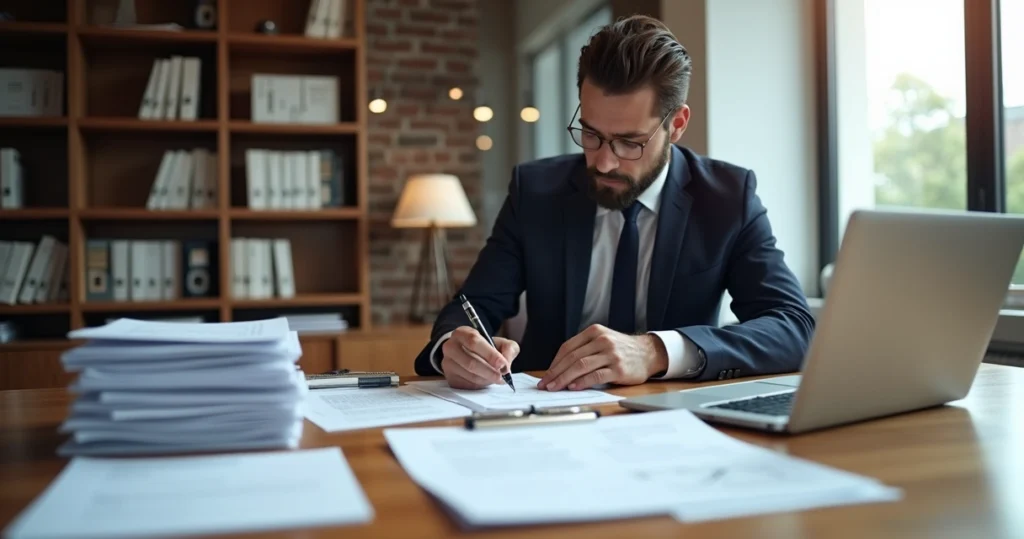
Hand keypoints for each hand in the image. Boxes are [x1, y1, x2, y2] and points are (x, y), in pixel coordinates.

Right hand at [440, 326, 519, 389]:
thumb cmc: (486, 347)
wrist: (468, 353)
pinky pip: (467, 385)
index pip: (474, 342)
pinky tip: (486, 380)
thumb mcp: (500, 342)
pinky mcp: (450, 378)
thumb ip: (508, 349)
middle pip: (470, 362)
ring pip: (470, 376)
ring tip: (497, 378)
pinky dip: (480, 385)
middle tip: (502, 377)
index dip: (489, 354)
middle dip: (489, 372)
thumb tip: (506, 365)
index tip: (502, 364)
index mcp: (462, 333)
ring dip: (487, 379)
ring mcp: (448, 364)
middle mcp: (451, 347)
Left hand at [538, 324, 667, 390]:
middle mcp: (602, 340)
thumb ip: (584, 350)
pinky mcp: (619, 368)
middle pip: (572, 357)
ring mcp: (611, 354)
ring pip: (581, 366)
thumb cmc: (621, 350)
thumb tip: (559, 370)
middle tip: (545, 384)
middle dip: (556, 373)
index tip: (546, 375)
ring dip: (564, 378)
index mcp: (594, 332)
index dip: (554, 363)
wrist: (648, 353)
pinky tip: (573, 387)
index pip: (568, 347)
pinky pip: (596, 376)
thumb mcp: (602, 341)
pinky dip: (582, 382)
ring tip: (555, 388)